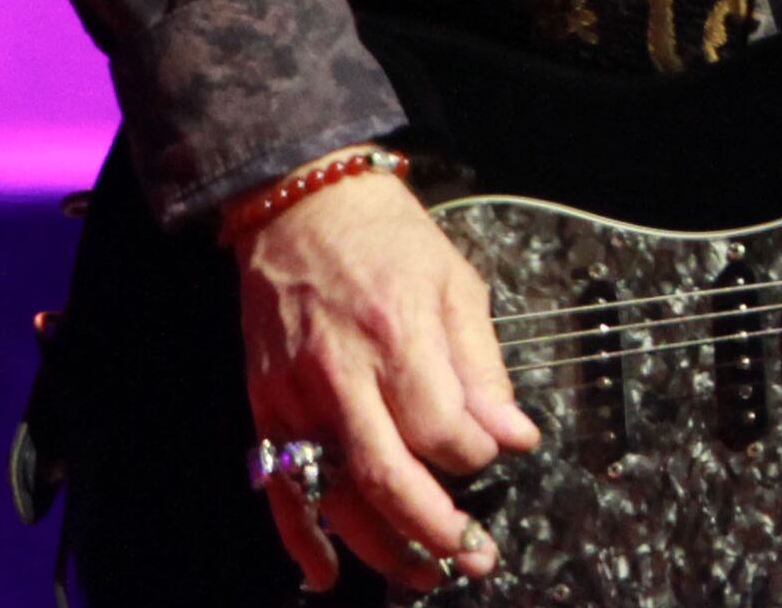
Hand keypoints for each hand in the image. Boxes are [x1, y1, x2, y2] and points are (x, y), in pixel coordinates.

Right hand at [232, 163, 539, 590]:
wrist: (301, 209)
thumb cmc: (389, 241)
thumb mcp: (457, 284)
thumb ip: (483, 367)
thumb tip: (516, 436)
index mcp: (398, 332)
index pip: (443, 426)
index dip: (477, 454)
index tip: (495, 453)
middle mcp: (342, 372)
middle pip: (389, 475)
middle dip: (436, 529)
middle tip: (474, 558)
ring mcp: (296, 396)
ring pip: (337, 494)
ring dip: (382, 547)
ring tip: (425, 575)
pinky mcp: (264, 409)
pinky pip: (280, 489)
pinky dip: (301, 539)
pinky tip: (326, 573)